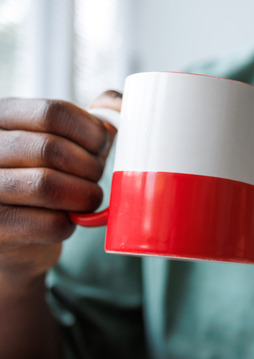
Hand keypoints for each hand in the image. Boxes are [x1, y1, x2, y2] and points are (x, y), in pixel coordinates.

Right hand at [0, 92, 120, 277]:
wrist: (18, 232)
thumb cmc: (48, 177)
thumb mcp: (65, 142)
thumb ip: (90, 120)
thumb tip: (115, 103)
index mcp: (3, 117)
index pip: (51, 112)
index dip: (90, 131)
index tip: (101, 146)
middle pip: (51, 149)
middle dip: (88, 167)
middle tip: (94, 177)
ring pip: (47, 186)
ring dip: (83, 196)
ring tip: (86, 198)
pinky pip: (48, 224)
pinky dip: (69, 224)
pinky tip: (64, 219)